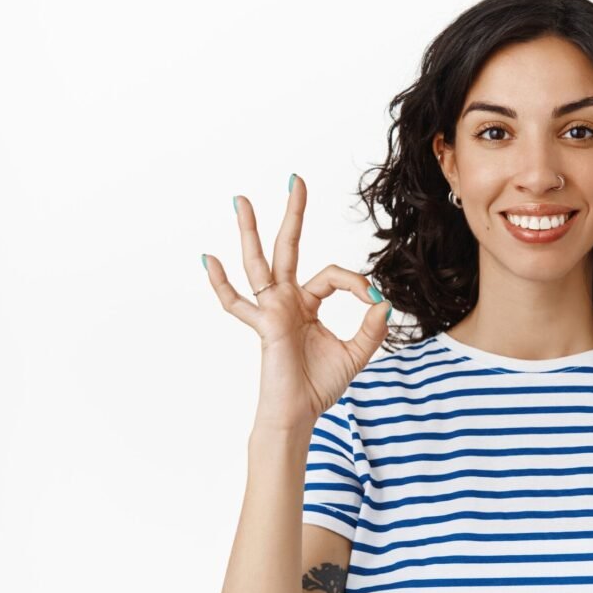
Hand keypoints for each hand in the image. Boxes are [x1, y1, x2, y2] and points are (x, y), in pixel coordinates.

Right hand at [201, 174, 391, 432]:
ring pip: (259, 263)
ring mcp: (272, 310)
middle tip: (296, 180)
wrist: (300, 413)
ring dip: (251, 231)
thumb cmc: (320, 385)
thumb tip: (383, 301)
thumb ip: (370, 328)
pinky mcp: (265, 325)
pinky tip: (209, 259)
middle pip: (288, 248)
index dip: (356, 282)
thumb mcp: (356, 354)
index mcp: (307, 303)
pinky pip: (237, 303)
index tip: (372, 298)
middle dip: (293, 214)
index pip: (333, 275)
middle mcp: (286, 300)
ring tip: (241, 199)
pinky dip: (222, 283)